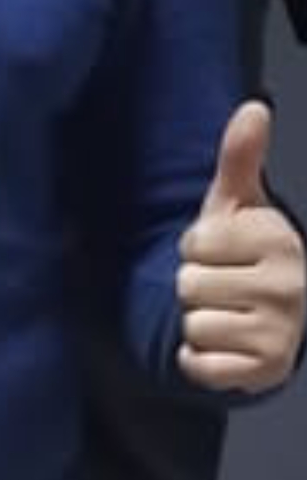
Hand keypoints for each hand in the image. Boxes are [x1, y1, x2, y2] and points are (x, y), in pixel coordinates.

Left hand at [177, 100, 305, 393]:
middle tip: (224, 287)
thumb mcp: (237, 205)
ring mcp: (281, 332)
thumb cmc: (243, 253)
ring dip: (197, 323)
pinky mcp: (266, 372)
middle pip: (189, 285)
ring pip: (193, 324)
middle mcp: (290, 286)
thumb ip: (240, 158)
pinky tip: (225, 346)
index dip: (196, 248)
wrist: (267, 318)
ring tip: (226, 314)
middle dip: (195, 287)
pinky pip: (200, 363)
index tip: (222, 253)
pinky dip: (200, 359)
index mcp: (280, 239)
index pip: (194, 243)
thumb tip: (254, 107)